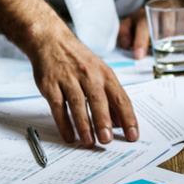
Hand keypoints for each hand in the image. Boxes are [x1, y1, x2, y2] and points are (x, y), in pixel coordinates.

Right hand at [0, 0, 139, 146]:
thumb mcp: (100, 73)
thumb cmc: (79, 60)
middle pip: (99, 100)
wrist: (51, 41)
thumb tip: (122, 123)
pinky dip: (64, 123)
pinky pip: (58, 106)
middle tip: (107, 140)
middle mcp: (89, 75)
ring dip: (84, 125)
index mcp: (105, 74)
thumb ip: (111, 97)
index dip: (128, 118)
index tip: (132, 135)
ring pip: (78, 103)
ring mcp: (69, 79)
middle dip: (104, 121)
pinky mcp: (51, 84)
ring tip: (89, 142)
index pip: (121, 98)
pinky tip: (69, 136)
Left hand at [118, 0, 183, 59]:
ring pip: (182, 26)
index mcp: (145, 14)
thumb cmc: (145, 17)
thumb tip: (125, 43)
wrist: (165, 0)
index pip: (143, 26)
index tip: (138, 56)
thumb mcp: (130, 22)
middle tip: (162, 55)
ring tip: (178, 54)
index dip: (140, 41)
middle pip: (166, 25)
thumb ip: (124, 32)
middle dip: (164, 41)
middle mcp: (163, 10)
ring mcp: (178, 12)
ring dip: (181, 41)